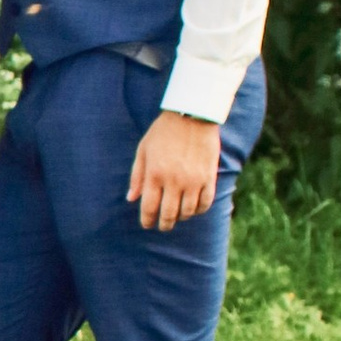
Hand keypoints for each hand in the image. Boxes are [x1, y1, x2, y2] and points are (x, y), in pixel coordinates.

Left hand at [128, 107, 221, 229]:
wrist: (192, 114)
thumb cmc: (164, 131)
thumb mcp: (144, 149)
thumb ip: (137, 175)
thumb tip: (131, 198)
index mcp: (155, 173)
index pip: (149, 207)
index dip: (147, 220)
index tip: (147, 224)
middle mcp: (174, 180)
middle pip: (169, 214)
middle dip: (164, 224)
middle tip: (163, 226)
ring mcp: (193, 180)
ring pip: (187, 211)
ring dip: (181, 217)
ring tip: (178, 216)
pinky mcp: (209, 177)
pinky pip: (205, 202)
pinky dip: (199, 209)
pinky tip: (194, 208)